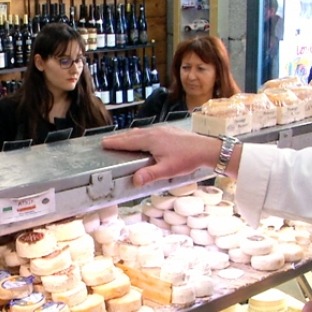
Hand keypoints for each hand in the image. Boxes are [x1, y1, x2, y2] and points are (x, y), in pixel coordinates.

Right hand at [101, 126, 220, 186]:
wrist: (206, 148)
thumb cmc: (188, 158)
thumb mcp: (168, 170)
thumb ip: (150, 175)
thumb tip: (135, 180)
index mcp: (151, 140)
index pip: (128, 141)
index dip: (115, 143)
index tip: (104, 143)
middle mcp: (155, 132)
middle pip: (133, 134)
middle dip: (120, 138)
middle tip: (108, 141)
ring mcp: (163, 130)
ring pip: (142, 132)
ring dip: (130, 135)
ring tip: (123, 139)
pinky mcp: (170, 131)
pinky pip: (151, 131)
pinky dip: (142, 134)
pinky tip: (145, 137)